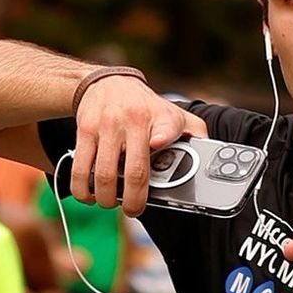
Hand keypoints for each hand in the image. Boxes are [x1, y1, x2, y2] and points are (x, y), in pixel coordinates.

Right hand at [70, 77, 206, 215]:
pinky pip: (80, 167)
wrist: (107, 83)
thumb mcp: (174, 112)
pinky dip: (82, 189)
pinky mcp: (84, 130)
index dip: (162, 137)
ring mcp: (106, 126)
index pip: (166, 126)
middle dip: (133, 200)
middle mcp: (132, 120)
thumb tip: (212, 158)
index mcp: (159, 117)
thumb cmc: (145, 106)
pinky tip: (88, 196)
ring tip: (110, 203)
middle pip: (133, 170)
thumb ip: (194, 132)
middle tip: (134, 210)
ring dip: (106, 198)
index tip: (156, 143)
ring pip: (103, 174)